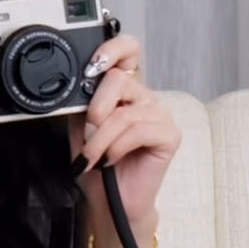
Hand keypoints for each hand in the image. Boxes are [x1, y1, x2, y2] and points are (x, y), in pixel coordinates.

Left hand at [71, 34, 178, 247]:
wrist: (108, 198)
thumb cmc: (95, 162)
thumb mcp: (79, 124)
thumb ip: (81, 100)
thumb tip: (78, 83)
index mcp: (124, 89)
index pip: (128, 50)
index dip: (113, 48)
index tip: (92, 64)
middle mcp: (144, 97)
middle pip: (118, 80)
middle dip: (94, 111)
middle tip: (87, 134)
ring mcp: (160, 114)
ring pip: (123, 113)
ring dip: (99, 139)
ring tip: (92, 156)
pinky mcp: (170, 134)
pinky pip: (137, 131)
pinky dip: (115, 148)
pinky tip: (110, 159)